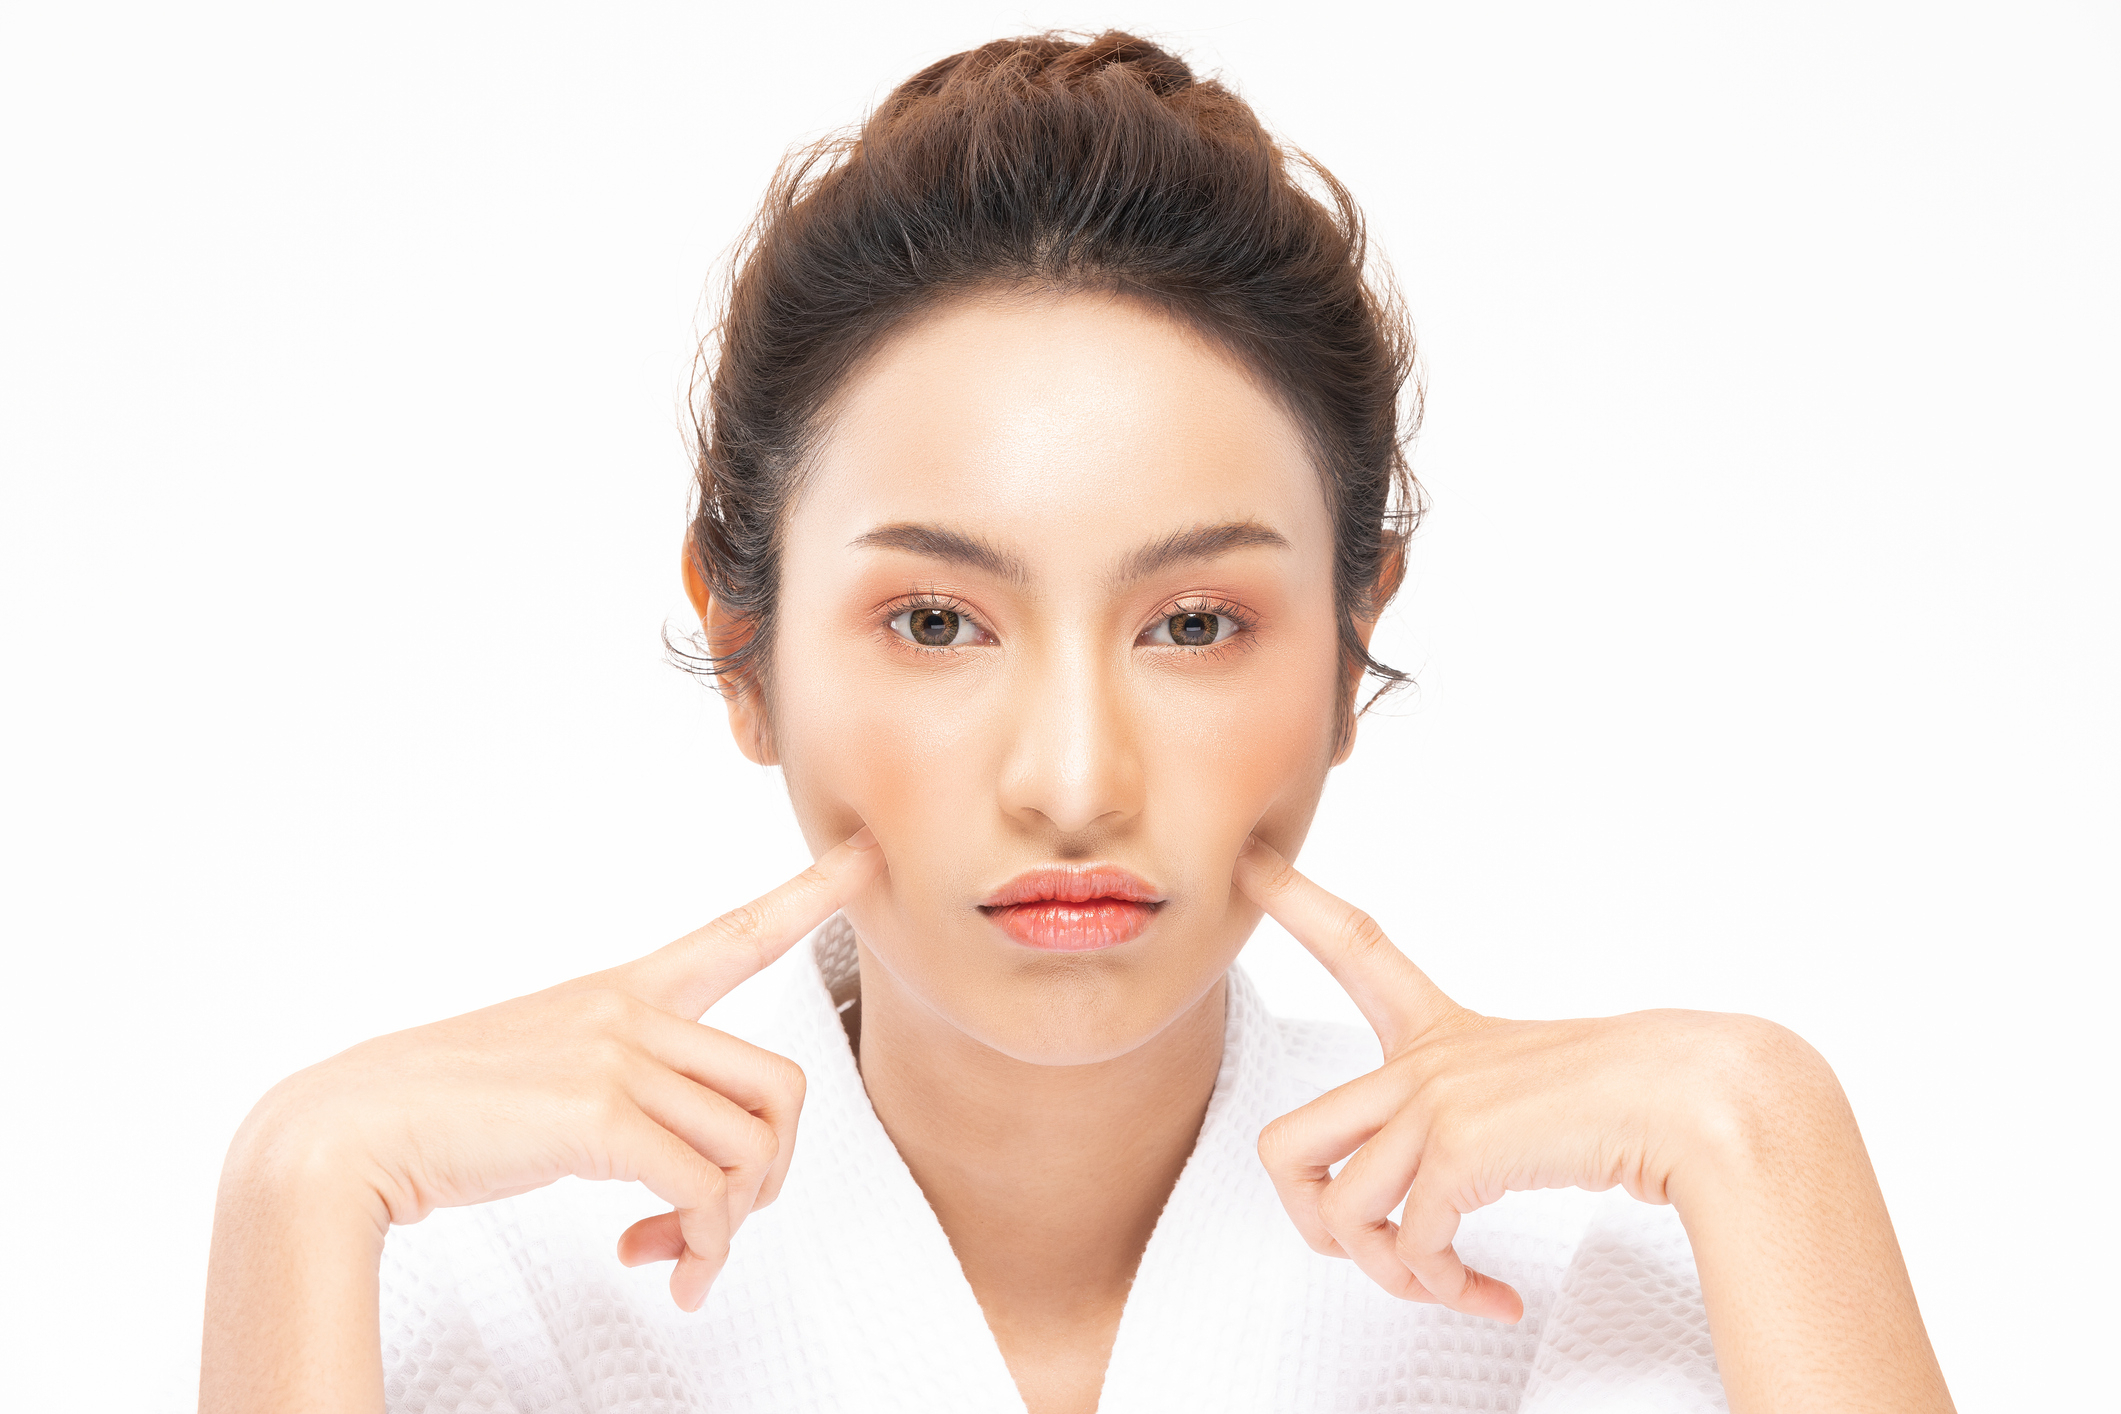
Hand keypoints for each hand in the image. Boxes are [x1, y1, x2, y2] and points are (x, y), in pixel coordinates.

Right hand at [227, 828, 880, 1311]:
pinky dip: (698, 1245)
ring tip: (677, 1261)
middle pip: (781, 1089)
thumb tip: (690, 1187)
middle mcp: (631, 1013)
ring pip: (752, 1147)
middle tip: (717, 1229)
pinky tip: (659, 1268)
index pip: (735, 934)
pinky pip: (706, 1191)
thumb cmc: (442, 1115)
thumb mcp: (549, 1081)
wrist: (348, 1132)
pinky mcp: (601, 1113)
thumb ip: (626, 1103)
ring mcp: (618, 1056)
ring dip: (727, 1228)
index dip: (811, 894)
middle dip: (770, 1177)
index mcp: (621, 993)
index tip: (869, 857)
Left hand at [1235, 837, 1823, 1325]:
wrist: (1701, 1103)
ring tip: (1448, 1284)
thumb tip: (1427, 1215)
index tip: (1250, 861)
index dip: (1298, 902)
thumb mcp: (1531, 1096)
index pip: (1357, 946)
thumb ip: (1466, 1134)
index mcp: (1442, 1031)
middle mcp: (1424, 1062)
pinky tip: (1494, 1295)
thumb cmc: (1635, 1106)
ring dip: (1394, 1275)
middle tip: (1364, 1251)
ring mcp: (1434, 1102)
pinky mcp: (1455, 1148)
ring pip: (1341, 1216)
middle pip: (1285, 1146)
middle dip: (1307, 1222)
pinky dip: (1447, 1288)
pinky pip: (1412, 1249)